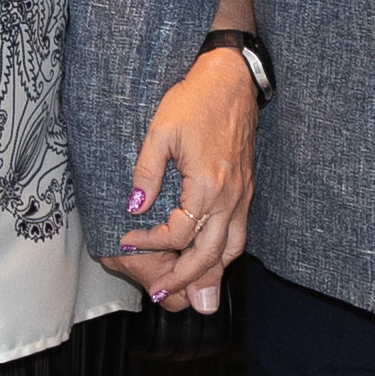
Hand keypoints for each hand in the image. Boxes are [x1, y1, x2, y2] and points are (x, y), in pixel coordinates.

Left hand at [101, 49, 260, 314]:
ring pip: (232, 250)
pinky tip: (209, 260)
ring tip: (189, 289)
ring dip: (209, 274)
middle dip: (183, 279)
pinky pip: (240, 234)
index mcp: (207, 186)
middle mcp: (230, 198)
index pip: (178, 234)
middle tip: (160, 294)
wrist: (232, 81)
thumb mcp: (160, 133)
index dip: (149, 243)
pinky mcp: (247, 191)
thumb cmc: (194, 101)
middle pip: (208, 255)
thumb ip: (146, 174)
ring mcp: (243, 197)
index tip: (128, 241)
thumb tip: (135, 207)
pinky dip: (225, 254)